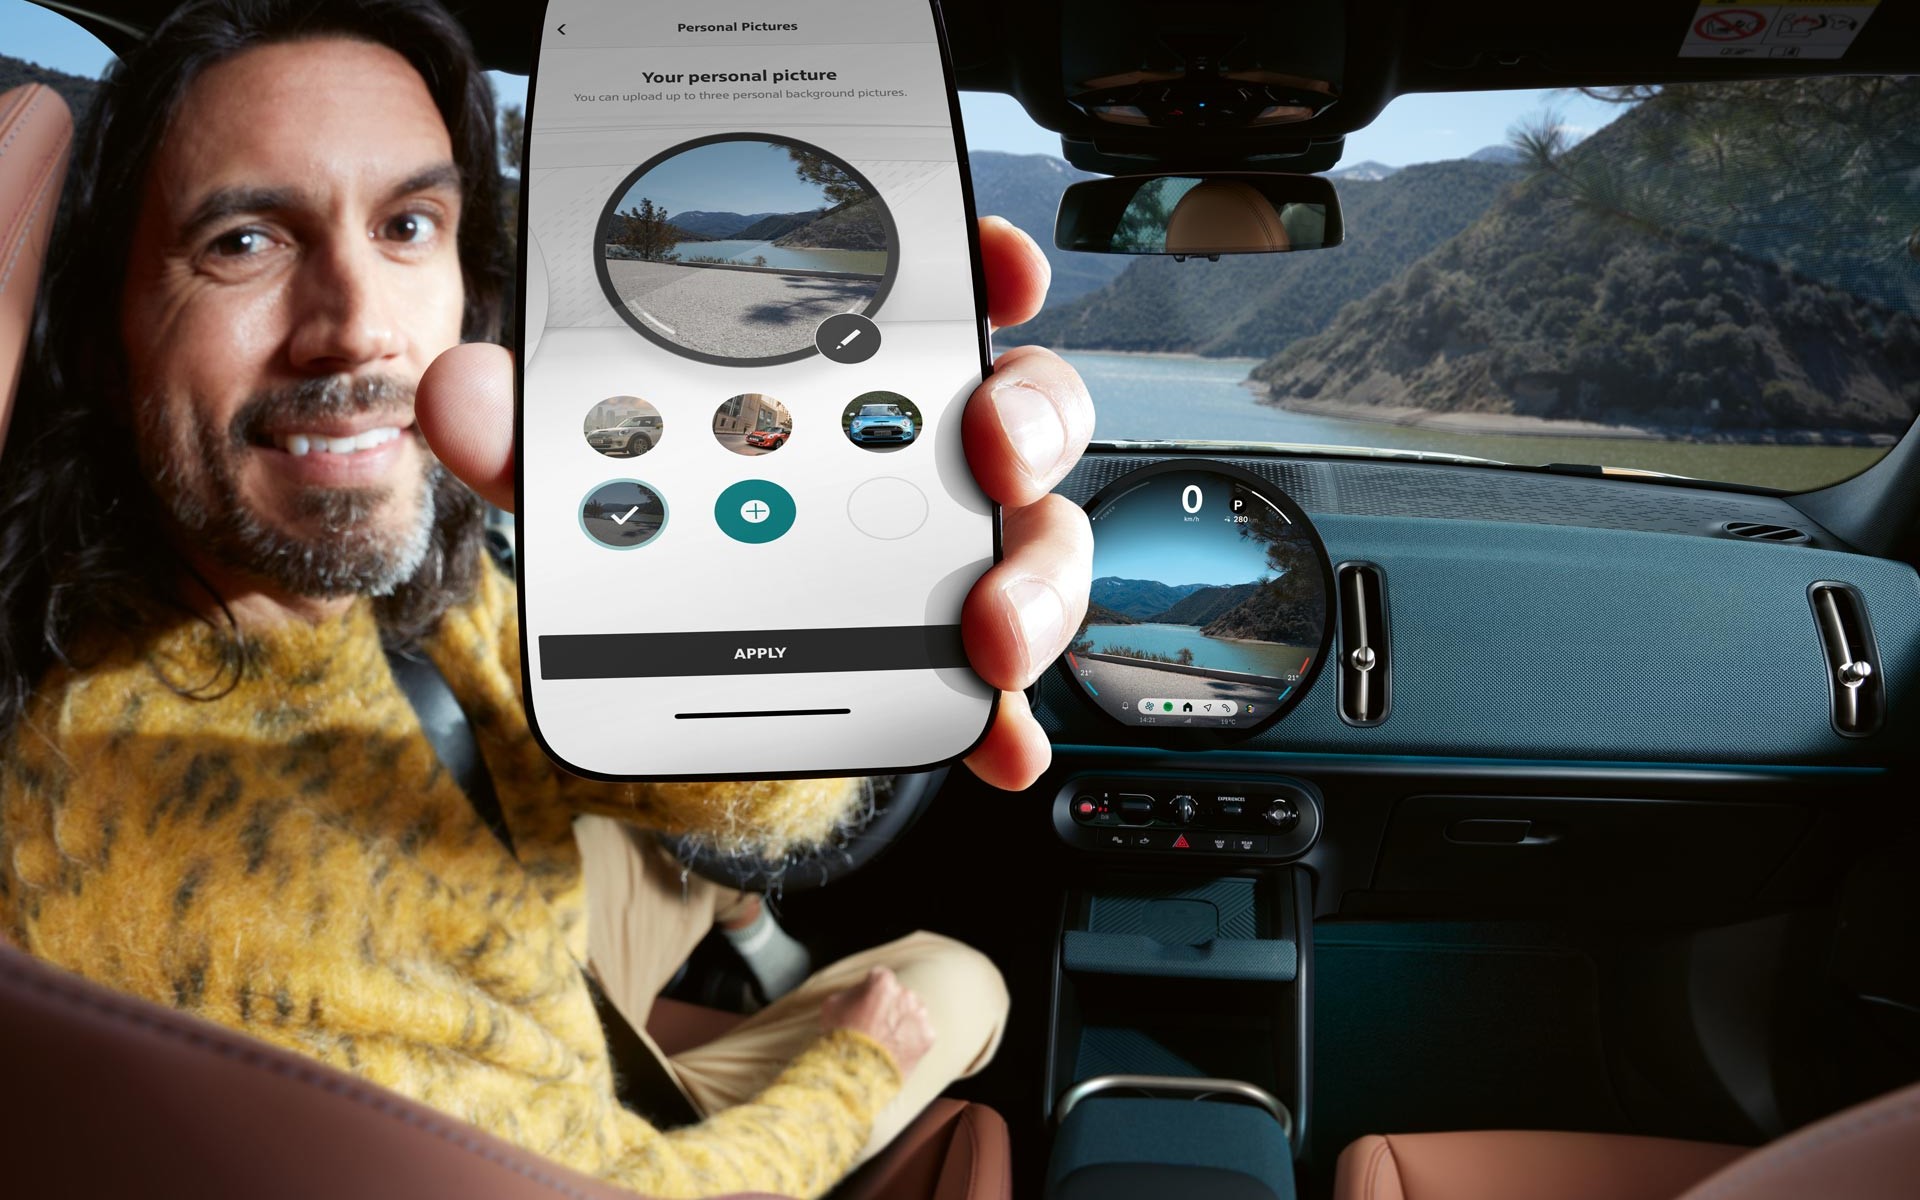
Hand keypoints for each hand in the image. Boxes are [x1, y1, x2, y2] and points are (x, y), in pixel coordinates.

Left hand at [418, 216, 1093, 791]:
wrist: (668, 653)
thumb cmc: (656, 515)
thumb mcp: (581, 470)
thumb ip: (532, 430)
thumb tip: (462, 392)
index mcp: (850, 370)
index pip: (942, 288)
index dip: (989, 265)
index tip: (1002, 269)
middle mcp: (922, 448)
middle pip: (1024, 406)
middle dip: (1029, 420)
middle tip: (989, 450)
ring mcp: (948, 548)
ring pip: (1039, 538)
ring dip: (1034, 582)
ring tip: (987, 632)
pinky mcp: (949, 647)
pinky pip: (1007, 675)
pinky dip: (1007, 712)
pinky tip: (994, 742)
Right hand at [819, 966, 934, 1076]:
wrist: (855, 1073)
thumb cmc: (840, 1038)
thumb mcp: (832, 1006)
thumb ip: (850, 993)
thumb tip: (859, 993)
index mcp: (882, 982)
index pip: (880, 978)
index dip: (871, 992)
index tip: (866, 1004)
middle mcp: (905, 994)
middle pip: (899, 996)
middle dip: (889, 1007)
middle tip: (876, 1026)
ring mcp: (919, 1016)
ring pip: (913, 1014)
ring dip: (903, 1023)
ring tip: (886, 1041)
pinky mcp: (927, 1037)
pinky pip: (921, 1035)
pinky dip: (912, 1042)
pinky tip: (896, 1051)